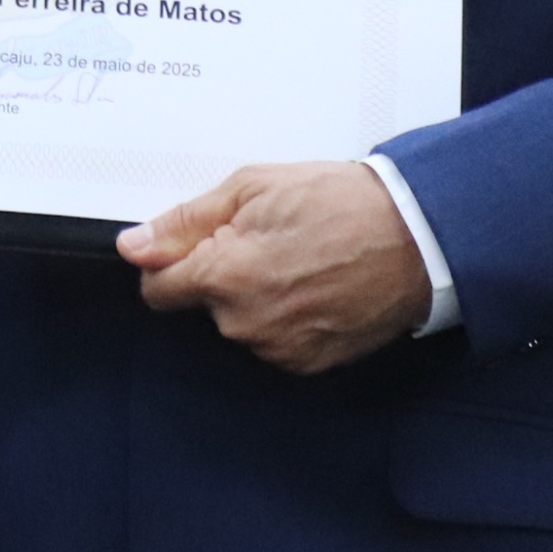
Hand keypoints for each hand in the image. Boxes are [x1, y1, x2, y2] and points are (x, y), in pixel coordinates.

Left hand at [118, 160, 429, 373]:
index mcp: (223, 276)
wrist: (418, 237)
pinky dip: (287, 319)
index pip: (159, 290)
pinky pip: (276, 343)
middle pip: (204, 306)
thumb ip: (186, 222)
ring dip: (256, 299)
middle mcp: (245, 323)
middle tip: (269, 239)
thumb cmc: (340, 203)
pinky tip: (317, 289)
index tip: (198, 246)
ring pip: (241, 325)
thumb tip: (133, 246)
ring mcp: (279, 349)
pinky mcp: (310, 364)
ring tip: (300, 262)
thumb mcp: (253, 187)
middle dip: (223, 275)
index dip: (172, 263)